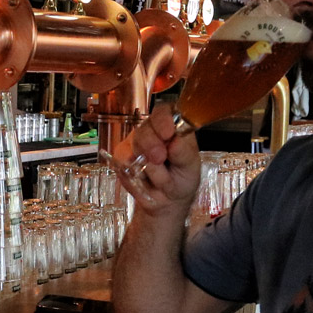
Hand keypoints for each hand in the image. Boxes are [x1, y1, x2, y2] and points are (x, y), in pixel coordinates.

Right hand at [115, 101, 199, 217]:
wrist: (169, 200)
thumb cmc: (182, 178)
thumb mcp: (191, 167)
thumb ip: (184, 153)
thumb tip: (174, 142)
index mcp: (171, 125)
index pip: (164, 111)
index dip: (163, 120)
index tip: (167, 133)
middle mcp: (152, 130)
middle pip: (144, 129)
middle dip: (151, 144)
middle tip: (159, 159)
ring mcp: (134, 143)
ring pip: (133, 146)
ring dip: (148, 167)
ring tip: (160, 178)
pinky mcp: (122, 157)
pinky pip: (122, 162)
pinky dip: (135, 175)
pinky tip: (145, 180)